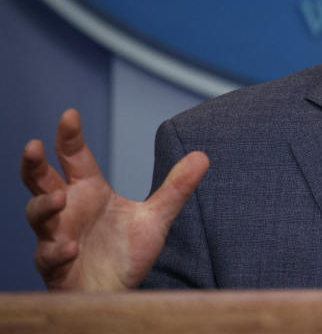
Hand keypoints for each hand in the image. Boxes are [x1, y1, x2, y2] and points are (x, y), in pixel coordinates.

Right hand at [21, 109, 208, 290]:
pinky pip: (49, 257)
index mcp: (89, 191)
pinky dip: (57, 251)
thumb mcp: (155, 217)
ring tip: (60, 198)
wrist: (118, 292)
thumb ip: (176, 188)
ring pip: (38, 216)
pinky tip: (71, 248)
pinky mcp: (56, 267)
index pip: (74, 157)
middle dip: (33, 164)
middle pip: (40, 182)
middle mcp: (68, 210)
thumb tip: (202, 155)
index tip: (70, 114)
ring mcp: (57, 237)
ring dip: (45, 206)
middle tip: (34, 146)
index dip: (69, 137)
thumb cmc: (125, 252)